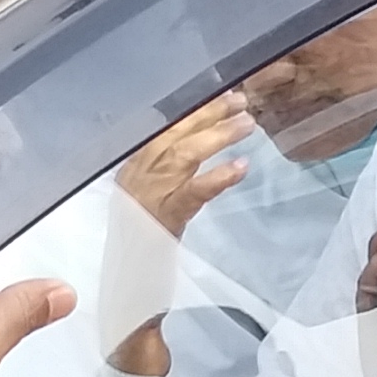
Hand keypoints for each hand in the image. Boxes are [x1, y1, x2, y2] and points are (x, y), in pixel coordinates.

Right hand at [115, 93, 256, 236]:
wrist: (128, 282)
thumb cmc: (140, 240)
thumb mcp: (146, 198)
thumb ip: (164, 171)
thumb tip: (198, 140)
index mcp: (133, 167)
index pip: (164, 128)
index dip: (194, 110)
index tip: (220, 93)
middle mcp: (137, 175)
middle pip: (174, 134)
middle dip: (208, 114)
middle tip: (241, 101)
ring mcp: (150, 195)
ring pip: (185, 155)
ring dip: (218, 136)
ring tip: (247, 125)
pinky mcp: (166, 217)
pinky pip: (196, 191)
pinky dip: (219, 176)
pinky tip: (242, 166)